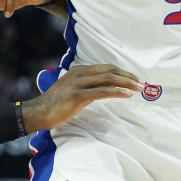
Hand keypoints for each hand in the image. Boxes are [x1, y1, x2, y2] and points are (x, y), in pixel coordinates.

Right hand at [20, 64, 142, 132]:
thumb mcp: (73, 93)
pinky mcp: (78, 95)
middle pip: (109, 71)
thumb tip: (103, 91)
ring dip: (126, 83)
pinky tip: (127, 94)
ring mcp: (78, 83)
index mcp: (79, 71)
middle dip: (127, 76)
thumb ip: (87, 89)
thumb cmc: (55, 106)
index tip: (134, 78)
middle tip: (141, 82)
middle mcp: (80, 73)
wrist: (38, 113)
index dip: (121, 72)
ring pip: (108, 79)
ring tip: (139, 88)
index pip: (105, 68)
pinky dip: (116, 91)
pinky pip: (102, 91)